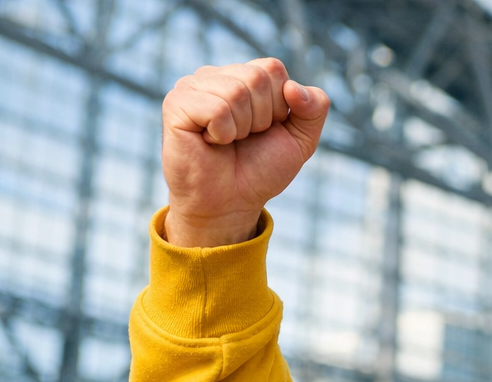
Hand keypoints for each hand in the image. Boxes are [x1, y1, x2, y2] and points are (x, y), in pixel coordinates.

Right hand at [161, 58, 329, 247]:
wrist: (231, 203)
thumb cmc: (260, 169)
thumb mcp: (301, 139)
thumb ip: (315, 108)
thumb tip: (293, 87)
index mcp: (243, 76)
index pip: (273, 68)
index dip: (279, 106)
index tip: (265, 129)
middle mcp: (215, 76)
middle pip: (257, 77)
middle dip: (262, 117)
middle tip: (244, 138)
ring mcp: (192, 86)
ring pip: (237, 91)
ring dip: (242, 128)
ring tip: (227, 141)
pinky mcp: (176, 104)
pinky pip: (216, 108)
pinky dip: (223, 133)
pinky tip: (210, 142)